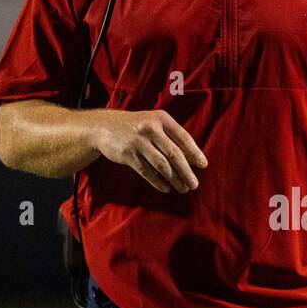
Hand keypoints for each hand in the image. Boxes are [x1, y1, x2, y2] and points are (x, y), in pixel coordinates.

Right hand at [89, 109, 207, 193]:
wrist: (103, 126)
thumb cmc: (135, 127)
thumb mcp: (152, 122)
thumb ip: (170, 136)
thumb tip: (192, 159)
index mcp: (161, 118)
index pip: (183, 137)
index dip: (194, 152)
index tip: (203, 165)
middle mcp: (150, 128)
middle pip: (174, 153)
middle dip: (186, 171)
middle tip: (195, 184)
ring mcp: (138, 141)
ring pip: (161, 165)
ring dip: (174, 179)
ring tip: (183, 188)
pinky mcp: (127, 154)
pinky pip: (146, 171)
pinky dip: (158, 181)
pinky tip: (166, 188)